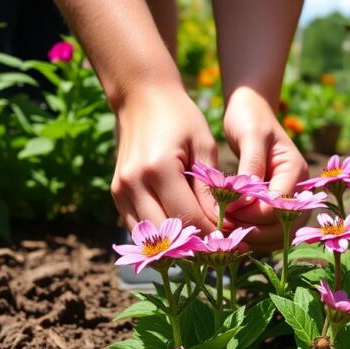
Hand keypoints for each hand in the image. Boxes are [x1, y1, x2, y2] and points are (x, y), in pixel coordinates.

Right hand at [110, 88, 219, 233]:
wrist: (141, 97)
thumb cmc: (180, 118)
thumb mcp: (204, 146)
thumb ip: (210, 187)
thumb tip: (221, 224)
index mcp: (158, 168)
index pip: (188, 217)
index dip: (212, 234)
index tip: (233, 241)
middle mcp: (133, 183)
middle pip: (166, 234)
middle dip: (194, 246)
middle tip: (219, 251)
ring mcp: (120, 191)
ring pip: (149, 237)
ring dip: (175, 247)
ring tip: (202, 246)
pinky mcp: (116, 194)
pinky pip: (138, 228)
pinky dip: (159, 237)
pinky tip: (182, 235)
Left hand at [222, 87, 308, 250]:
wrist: (252, 110)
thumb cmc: (250, 118)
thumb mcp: (250, 136)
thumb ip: (250, 168)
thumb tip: (243, 202)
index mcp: (295, 171)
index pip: (279, 207)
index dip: (251, 214)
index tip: (224, 209)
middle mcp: (298, 189)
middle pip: (284, 227)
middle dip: (253, 231)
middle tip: (223, 227)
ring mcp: (290, 198)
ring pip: (278, 234)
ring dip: (252, 238)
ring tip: (225, 230)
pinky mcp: (277, 205)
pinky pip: (270, 230)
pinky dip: (252, 235)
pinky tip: (230, 230)